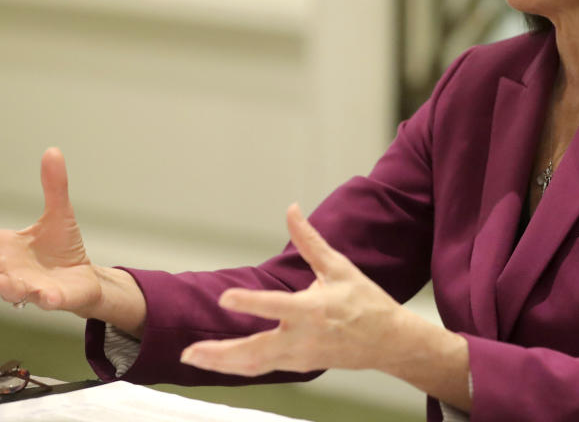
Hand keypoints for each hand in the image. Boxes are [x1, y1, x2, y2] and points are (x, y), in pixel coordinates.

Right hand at [0, 147, 101, 315]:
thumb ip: (54, 186)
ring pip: (10, 288)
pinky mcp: (51, 299)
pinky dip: (46, 299)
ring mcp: (28, 286)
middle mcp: (10, 268)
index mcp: (7, 246)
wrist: (84, 278)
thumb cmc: (63, 248)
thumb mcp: (59, 214)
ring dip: (5, 285)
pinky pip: (46, 300)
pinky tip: (48, 296)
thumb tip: (52, 151)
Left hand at [180, 204, 404, 375]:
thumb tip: (291, 209)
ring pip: (255, 366)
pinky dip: (239, 367)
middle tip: (190, 351)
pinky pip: (263, 369)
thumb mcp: (338, 266)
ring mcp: (300, 357)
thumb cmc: (364, 302)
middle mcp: (303, 338)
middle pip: (255, 351)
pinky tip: (218, 362)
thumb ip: (309, 240)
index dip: (249, 303)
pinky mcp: (298, 366)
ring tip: (192, 357)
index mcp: (313, 310)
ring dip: (222, 364)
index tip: (224, 298)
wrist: (388, 341)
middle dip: (221, 353)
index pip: (276, 307)